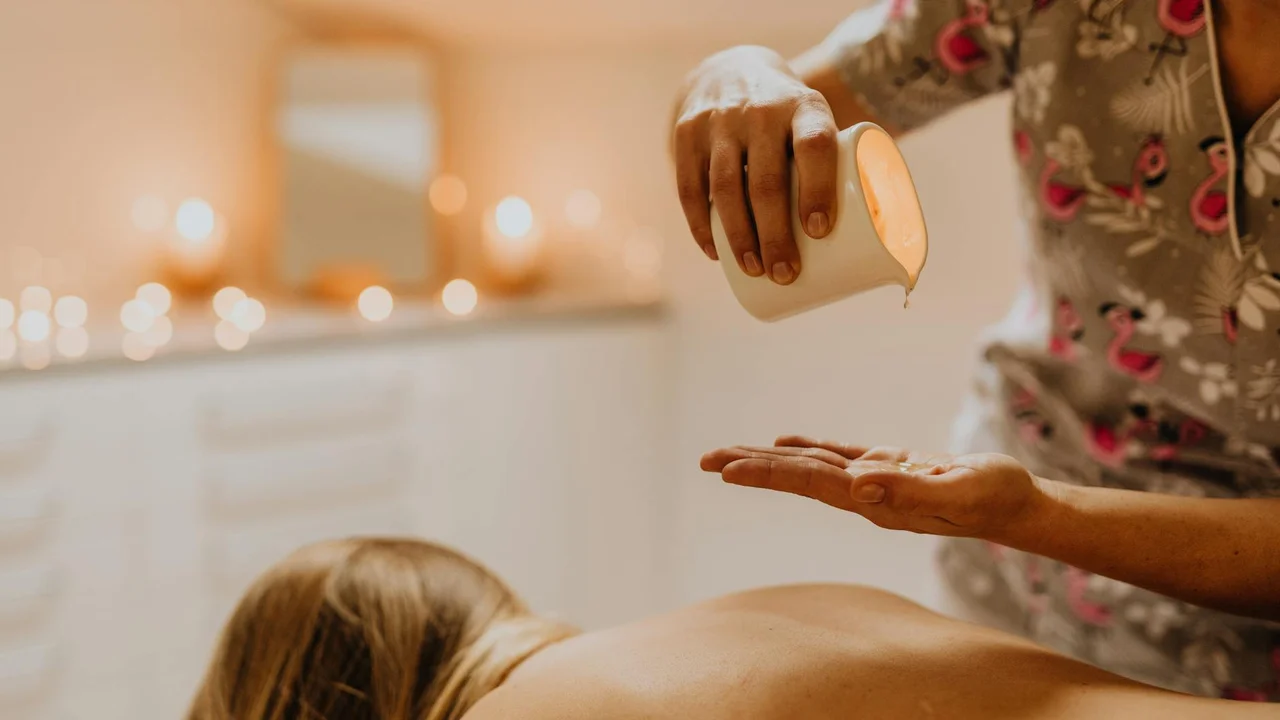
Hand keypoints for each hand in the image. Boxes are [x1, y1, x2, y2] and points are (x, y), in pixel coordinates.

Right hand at [672, 46, 838, 284]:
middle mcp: (760, 110)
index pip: (814, 145)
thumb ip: (831, 166)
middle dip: (775, 235)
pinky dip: (700, 224)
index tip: (819, 232)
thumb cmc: (787, 119)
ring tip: (754, 269)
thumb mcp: (812, 121)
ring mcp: (719, 122)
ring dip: (739, 236)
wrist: (730, 69)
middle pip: (766, 180)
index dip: (818, 189)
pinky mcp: (687, 135)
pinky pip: (689, 186)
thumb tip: (857, 242)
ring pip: (726, 187)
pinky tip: (714, 251)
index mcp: (803, 106)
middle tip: (785, 273)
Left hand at [700, 436, 1051, 541]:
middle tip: (705, 460)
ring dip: (770, 458)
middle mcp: (866, 494)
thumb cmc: (994, 497)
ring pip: (812, 466)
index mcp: (876, 500)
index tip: (726, 470)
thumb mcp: (958, 491)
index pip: (810, 483)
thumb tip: (858, 484)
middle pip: (799, 477)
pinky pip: (838, 457)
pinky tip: (785, 444)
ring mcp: (875, 482)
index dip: (767, 474)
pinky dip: (808, 448)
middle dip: (752, 467)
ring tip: (728, 454)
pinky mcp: (888, 468)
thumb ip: (910, 488)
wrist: (1017, 506)